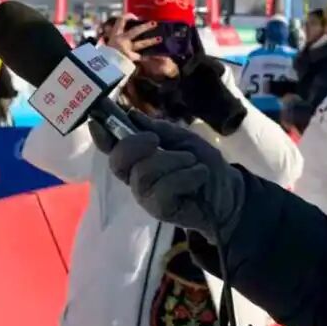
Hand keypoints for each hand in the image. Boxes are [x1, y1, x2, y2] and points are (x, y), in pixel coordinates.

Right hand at [89, 110, 244, 243]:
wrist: (229, 191)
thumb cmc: (204, 163)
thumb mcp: (183, 139)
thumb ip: (158, 129)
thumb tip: (131, 115)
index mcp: (138, 157)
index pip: (112, 147)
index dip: (101, 135)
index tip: (97, 120)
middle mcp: (135, 177)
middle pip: (118, 161)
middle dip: (135, 144)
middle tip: (157, 140)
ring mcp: (145, 195)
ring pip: (142, 173)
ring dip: (172, 161)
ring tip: (191, 162)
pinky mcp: (159, 210)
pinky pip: (162, 188)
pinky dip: (185, 176)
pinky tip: (197, 175)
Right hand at [106, 15, 159, 62]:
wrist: (101, 68)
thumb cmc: (102, 55)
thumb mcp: (104, 44)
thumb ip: (109, 40)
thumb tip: (110, 35)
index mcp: (113, 35)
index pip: (121, 20)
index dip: (128, 16)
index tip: (135, 16)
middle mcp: (120, 40)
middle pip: (135, 31)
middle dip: (145, 27)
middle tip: (154, 23)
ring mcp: (126, 49)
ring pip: (141, 44)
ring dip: (150, 41)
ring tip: (159, 39)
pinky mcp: (129, 59)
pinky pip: (140, 58)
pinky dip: (146, 58)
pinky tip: (154, 57)